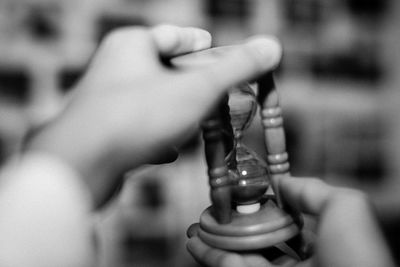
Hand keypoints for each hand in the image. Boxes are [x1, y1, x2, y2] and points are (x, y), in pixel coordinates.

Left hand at [27, 25, 281, 206]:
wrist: (80, 164)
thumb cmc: (138, 116)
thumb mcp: (197, 89)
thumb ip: (235, 69)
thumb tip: (272, 46)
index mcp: (132, 45)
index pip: (174, 36)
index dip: (199, 43)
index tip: (215, 50)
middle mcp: (114, 69)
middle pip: (164, 71)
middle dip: (192, 85)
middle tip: (215, 95)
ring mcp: (106, 102)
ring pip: (151, 103)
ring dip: (175, 114)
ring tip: (195, 125)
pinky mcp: (103, 133)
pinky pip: (137, 130)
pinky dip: (156, 137)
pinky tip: (169, 151)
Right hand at [187, 177, 394, 266]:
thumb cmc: (357, 257)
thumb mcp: (345, 209)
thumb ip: (313, 191)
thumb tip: (282, 182)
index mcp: (320, 249)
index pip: (286, 227)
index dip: (262, 211)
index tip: (243, 199)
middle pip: (257, 244)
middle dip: (232, 230)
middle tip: (211, 216)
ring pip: (239, 260)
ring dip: (215, 244)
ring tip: (196, 229)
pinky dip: (213, 258)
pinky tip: (196, 244)